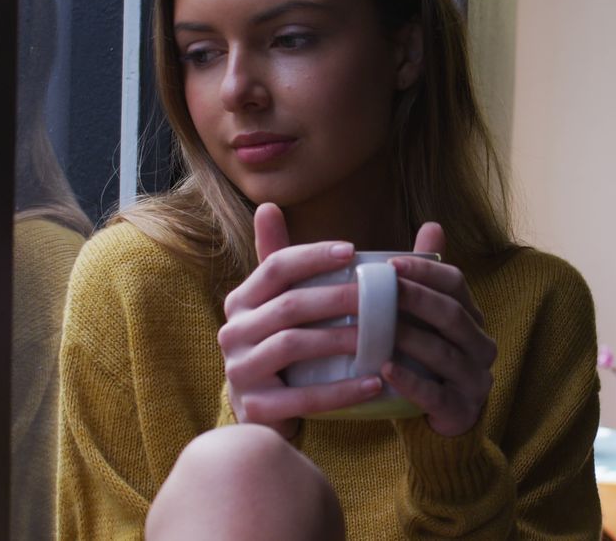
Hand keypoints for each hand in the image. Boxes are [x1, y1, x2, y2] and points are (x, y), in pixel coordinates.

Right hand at [218, 203, 383, 438]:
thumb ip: (285, 260)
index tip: (354, 251)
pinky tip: (375, 382)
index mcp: (242, 300)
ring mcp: (239, 371)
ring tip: (381, 336)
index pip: (275, 266)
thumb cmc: (286, 347)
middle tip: (382, 295)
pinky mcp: (255, 408)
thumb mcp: (284, 303)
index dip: (313, 256)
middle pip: (289, 305)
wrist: (268, 411)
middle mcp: (233, 331)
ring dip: (341, 339)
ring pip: (292, 345)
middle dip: (338, 297)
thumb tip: (268, 204)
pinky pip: (302, 397)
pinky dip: (341, 391)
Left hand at [383, 223, 496, 436]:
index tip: (389, 264)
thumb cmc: (426, 362)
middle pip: (452, 314)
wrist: (439, 422)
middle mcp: (480, 345)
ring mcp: (474, 379)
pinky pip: (436, 394)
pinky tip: (384, 370)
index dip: (425, 272)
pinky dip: (410, 381)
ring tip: (376, 328)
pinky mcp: (461, 410)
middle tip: (382, 288)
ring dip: (409, 338)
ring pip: (444, 352)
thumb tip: (432, 224)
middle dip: (417, 299)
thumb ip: (426, 278)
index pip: (456, 284)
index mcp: (472, 317)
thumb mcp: (426, 319)